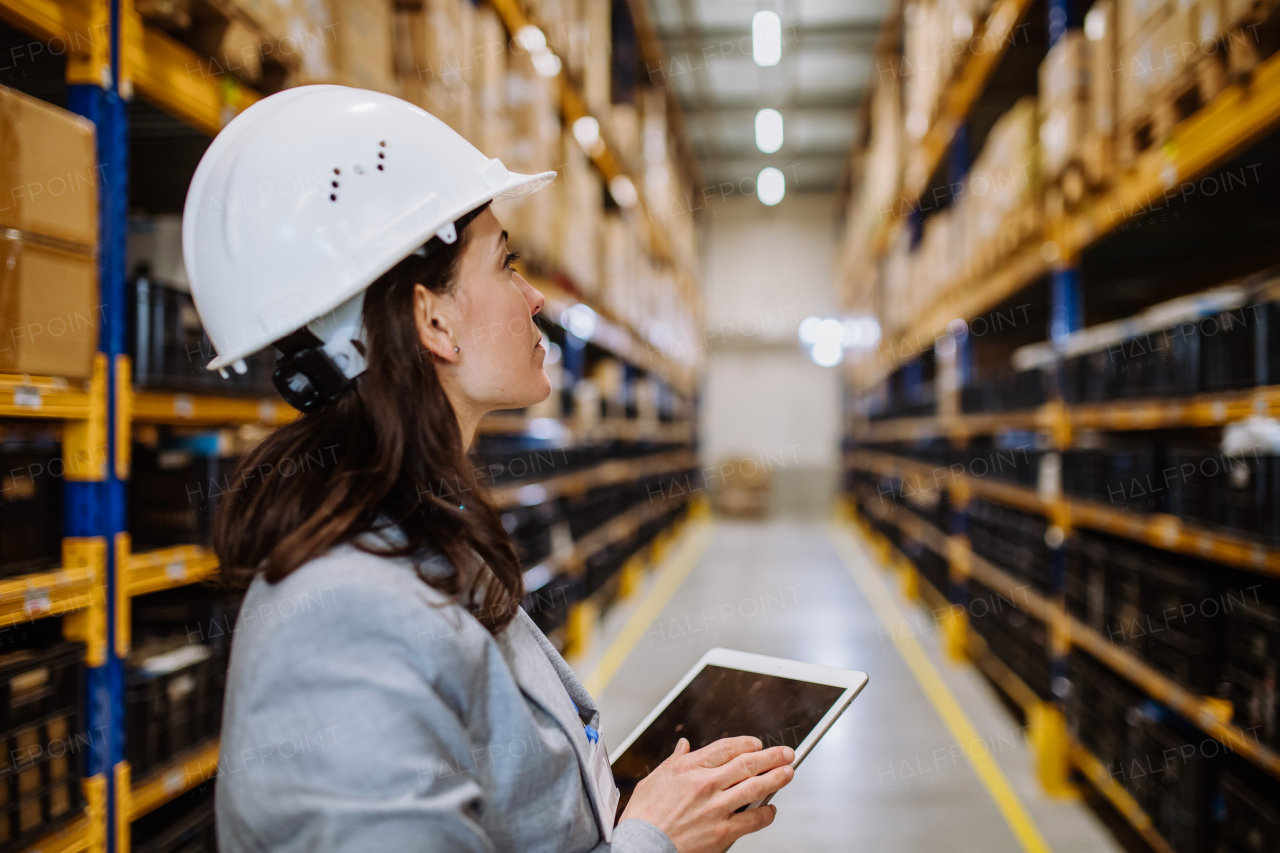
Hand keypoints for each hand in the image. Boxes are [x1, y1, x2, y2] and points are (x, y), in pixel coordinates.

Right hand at [618, 736, 794, 852]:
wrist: (642, 847)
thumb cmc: (643, 817)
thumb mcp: (653, 780)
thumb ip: (673, 761)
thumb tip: (683, 746)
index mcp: (688, 768)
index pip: (726, 748)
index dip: (746, 744)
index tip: (757, 744)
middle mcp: (705, 784)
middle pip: (747, 763)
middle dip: (771, 756)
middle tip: (785, 753)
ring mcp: (716, 807)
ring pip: (756, 787)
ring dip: (776, 778)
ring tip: (788, 773)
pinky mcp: (723, 831)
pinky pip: (753, 819)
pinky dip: (766, 814)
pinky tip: (771, 810)